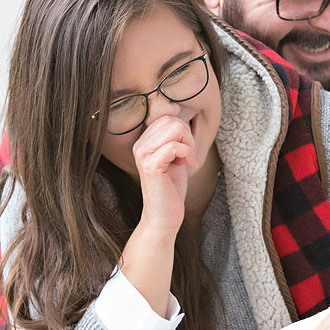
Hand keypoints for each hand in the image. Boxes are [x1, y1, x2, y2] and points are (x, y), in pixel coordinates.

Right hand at [131, 114, 196, 239]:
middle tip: (188, 156)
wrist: (164, 215)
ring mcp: (143, 155)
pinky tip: (189, 166)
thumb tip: (179, 113)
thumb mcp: (174, 157)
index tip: (185, 150)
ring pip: (175, 129)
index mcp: (143, 142)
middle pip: (172, 120)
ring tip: (187, 160)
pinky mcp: (151, 165)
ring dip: (189, 144)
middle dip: (188, 136)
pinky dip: (188, 154)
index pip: (167, 117)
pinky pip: (175, 146)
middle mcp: (140, 146)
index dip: (183, 131)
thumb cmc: (171, 188)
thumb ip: (174, 137)